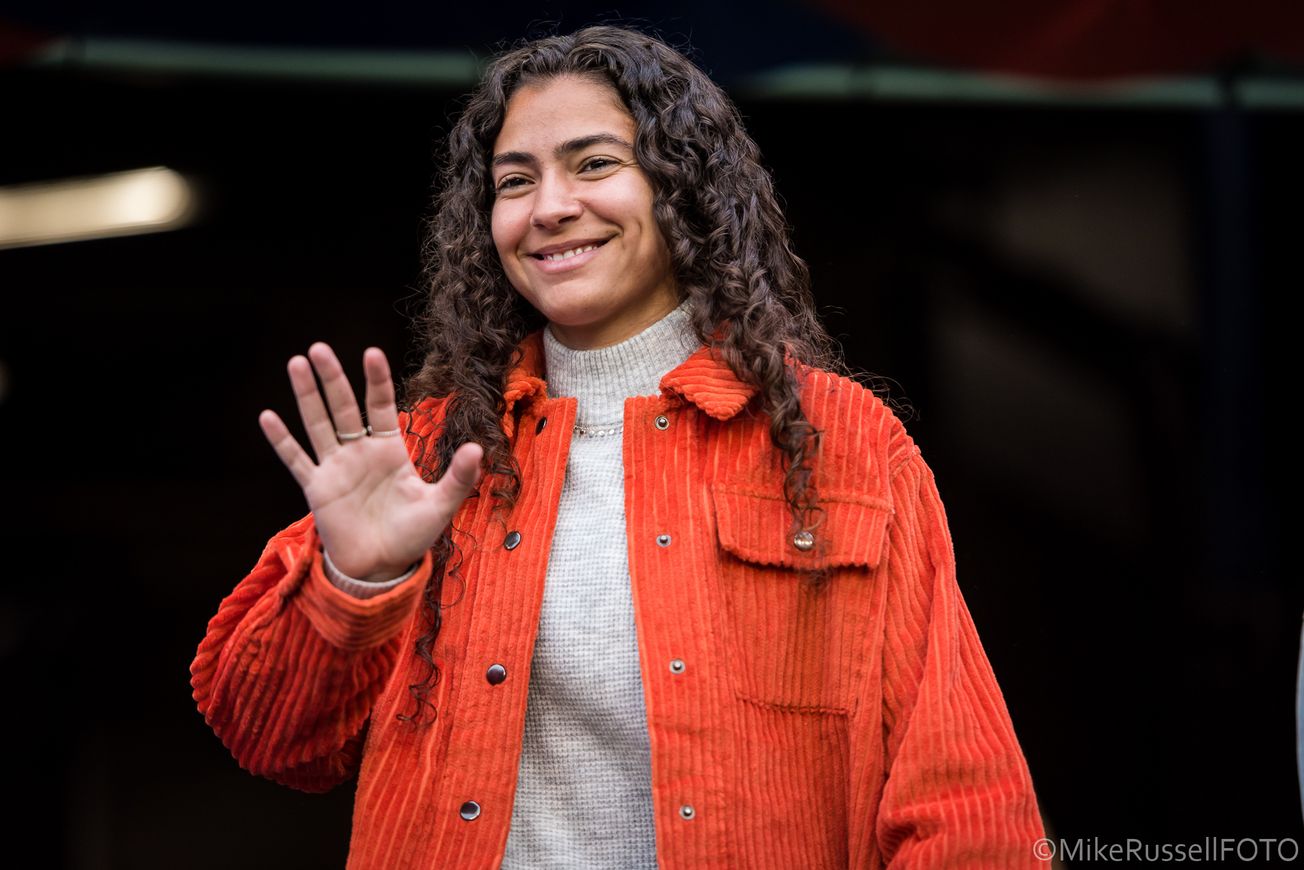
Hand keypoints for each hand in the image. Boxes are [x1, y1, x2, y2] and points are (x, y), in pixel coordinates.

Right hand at [258, 343, 482, 580]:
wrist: (381, 568)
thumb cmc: (411, 535)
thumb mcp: (440, 506)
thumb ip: (459, 478)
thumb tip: (477, 448)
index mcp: (389, 450)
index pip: (380, 406)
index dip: (376, 381)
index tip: (371, 353)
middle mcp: (360, 452)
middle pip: (343, 407)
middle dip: (332, 378)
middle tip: (319, 348)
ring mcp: (336, 468)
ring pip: (318, 424)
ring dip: (306, 395)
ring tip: (296, 363)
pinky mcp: (317, 488)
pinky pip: (297, 460)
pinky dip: (282, 440)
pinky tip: (267, 416)